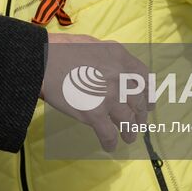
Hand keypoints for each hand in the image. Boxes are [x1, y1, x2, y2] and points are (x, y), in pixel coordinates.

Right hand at [40, 34, 150, 152]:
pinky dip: (111, 142)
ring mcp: (108, 96)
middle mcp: (119, 77)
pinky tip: (110, 146)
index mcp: (119, 57)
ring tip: (129, 138)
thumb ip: (107, 56)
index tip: (150, 102)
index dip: (148, 92)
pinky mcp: (94, 114)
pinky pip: (108, 133)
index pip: (143, 77)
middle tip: (139, 123)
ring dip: (130, 131)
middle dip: (140, 114)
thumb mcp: (92, 43)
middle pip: (138, 100)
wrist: (41, 60)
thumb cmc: (60, 48)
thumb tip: (113, 68)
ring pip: (128, 120)